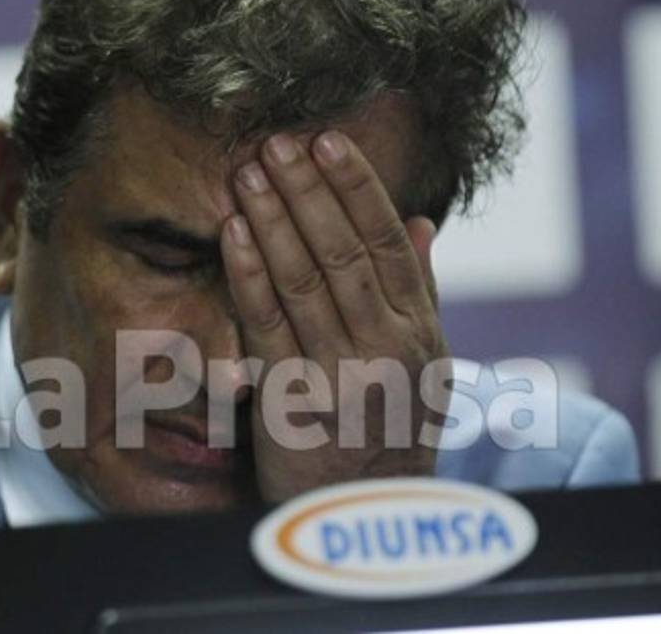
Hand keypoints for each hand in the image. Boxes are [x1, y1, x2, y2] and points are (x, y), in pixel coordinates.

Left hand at [221, 130, 449, 502]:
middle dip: (308, 190)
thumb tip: (422, 223)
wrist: (369, 518)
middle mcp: (386, 347)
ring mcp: (340, 374)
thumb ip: (421, 293)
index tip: (330, 141)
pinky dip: (249, 272)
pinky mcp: (293, 400)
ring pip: (304, 278)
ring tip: (250, 171)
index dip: (357, 187)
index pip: (388, 242)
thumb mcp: (426, 365)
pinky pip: (266, 324)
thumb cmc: (393, 433)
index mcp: (418, 332)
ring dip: (274, 218)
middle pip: (344, 251)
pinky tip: (234, 230)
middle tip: (278, 142)